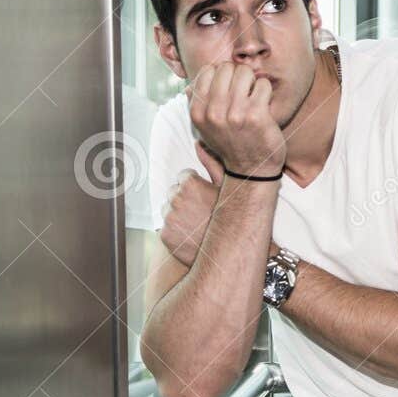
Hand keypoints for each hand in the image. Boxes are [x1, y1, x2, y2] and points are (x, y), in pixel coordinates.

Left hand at [159, 144, 225, 267]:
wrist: (229, 254)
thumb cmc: (232, 219)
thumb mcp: (227, 188)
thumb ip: (212, 162)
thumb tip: (200, 142)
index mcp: (190, 184)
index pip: (185, 177)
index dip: (197, 187)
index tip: (206, 198)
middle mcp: (175, 198)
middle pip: (175, 192)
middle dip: (185, 199)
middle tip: (203, 212)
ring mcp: (168, 217)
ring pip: (169, 209)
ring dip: (179, 214)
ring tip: (197, 224)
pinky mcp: (165, 234)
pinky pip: (167, 227)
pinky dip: (176, 230)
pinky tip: (191, 234)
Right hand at [187, 62, 285, 176]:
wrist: (250, 169)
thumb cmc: (229, 143)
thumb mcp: (204, 128)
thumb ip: (196, 105)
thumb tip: (189, 84)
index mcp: (198, 112)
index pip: (207, 70)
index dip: (221, 74)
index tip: (229, 87)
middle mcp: (213, 112)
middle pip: (226, 68)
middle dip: (237, 75)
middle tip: (243, 90)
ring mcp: (235, 114)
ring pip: (245, 72)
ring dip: (252, 81)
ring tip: (252, 96)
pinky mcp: (256, 115)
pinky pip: (262, 84)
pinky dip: (265, 91)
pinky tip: (263, 104)